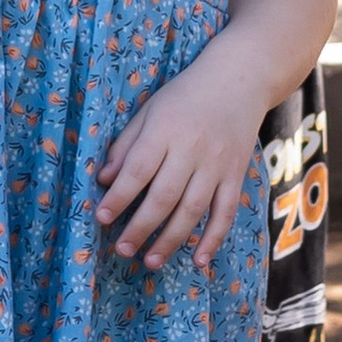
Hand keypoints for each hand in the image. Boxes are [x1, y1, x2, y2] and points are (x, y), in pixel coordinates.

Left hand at [94, 50, 267, 272]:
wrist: (240, 80)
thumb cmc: (185, 96)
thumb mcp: (149, 110)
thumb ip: (126, 145)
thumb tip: (105, 180)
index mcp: (164, 130)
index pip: (138, 170)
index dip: (119, 197)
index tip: (101, 217)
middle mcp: (192, 149)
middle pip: (164, 196)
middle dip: (141, 227)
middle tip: (122, 249)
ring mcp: (217, 165)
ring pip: (193, 209)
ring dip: (171, 239)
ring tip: (150, 261)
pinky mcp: (237, 175)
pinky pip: (225, 212)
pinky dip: (213, 238)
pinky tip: (198, 260)